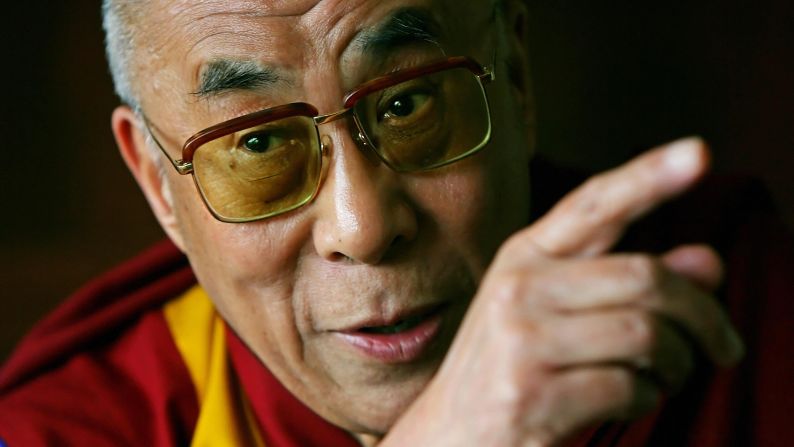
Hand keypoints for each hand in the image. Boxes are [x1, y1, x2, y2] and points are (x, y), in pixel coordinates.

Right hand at [383, 138, 743, 445]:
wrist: (451, 433)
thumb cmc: (513, 364)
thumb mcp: (558, 310)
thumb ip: (626, 281)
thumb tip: (708, 261)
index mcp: (523, 257)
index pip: (592, 205)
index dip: (648, 176)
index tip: (699, 152)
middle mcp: (517, 289)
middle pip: (646, 278)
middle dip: (703, 315)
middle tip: (724, 344)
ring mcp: (522, 342)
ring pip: (648, 336)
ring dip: (678, 364)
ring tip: (667, 375)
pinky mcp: (533, 396)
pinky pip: (631, 388)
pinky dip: (648, 398)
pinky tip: (631, 399)